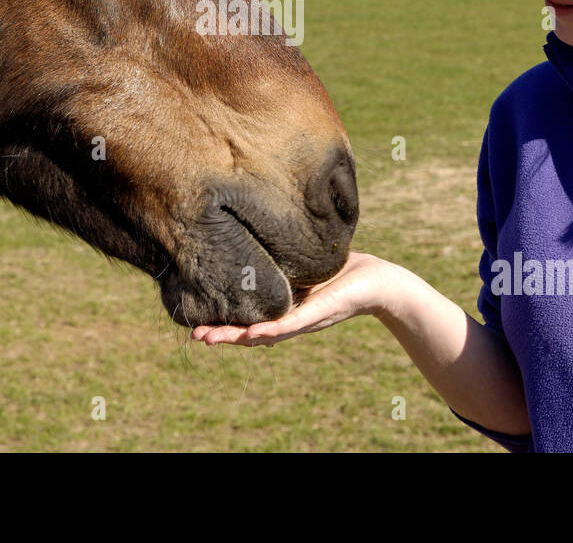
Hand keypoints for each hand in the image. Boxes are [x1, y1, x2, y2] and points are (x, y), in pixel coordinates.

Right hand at [190, 251, 397, 345]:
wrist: (377, 281)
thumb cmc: (340, 270)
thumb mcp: (299, 263)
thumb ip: (276, 258)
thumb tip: (247, 235)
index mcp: (281, 307)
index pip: (246, 318)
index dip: (222, 320)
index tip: (195, 320)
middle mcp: (288, 319)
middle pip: (248, 331)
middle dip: (221, 334)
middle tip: (195, 334)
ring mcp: (302, 320)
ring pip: (263, 333)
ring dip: (237, 337)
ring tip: (210, 338)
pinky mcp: (319, 314)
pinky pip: (291, 324)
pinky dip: (270, 330)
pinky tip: (252, 334)